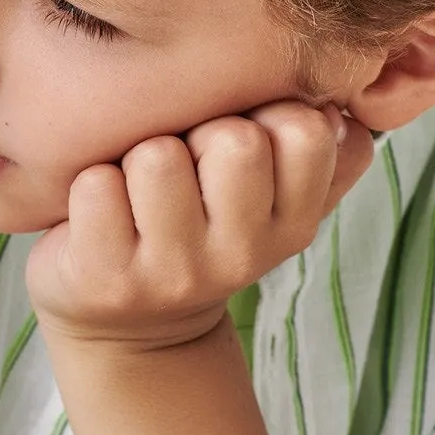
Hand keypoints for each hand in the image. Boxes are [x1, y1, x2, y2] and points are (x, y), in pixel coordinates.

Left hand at [25, 99, 375, 352]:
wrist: (129, 327)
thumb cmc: (200, 229)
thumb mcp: (273, 202)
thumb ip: (325, 154)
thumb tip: (345, 108)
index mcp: (293, 225)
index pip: (305, 132)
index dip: (264, 113)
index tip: (237, 139)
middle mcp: (241, 255)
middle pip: (234, 139)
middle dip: (198, 130)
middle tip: (182, 165)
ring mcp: (173, 272)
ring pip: (159, 157)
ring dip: (136, 155)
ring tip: (136, 189)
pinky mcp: (107, 279)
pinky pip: (97, 186)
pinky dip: (89, 185)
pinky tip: (98, 214)